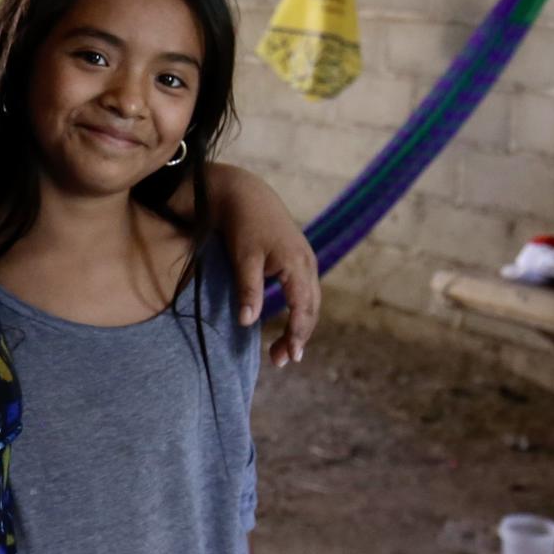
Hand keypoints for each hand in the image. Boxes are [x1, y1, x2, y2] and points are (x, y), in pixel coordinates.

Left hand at [214, 168, 320, 366]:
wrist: (245, 193)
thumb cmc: (242, 224)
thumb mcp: (243, 257)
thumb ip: (248, 289)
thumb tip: (247, 322)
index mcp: (298, 264)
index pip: (303, 309)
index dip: (297, 334)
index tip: (289, 357)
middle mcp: (308, 264)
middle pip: (311, 308)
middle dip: (299, 335)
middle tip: (283, 360)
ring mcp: (305, 261)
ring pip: (310, 301)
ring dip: (300, 325)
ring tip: (284, 349)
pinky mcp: (298, 259)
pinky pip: (304, 291)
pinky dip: (300, 310)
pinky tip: (288, 322)